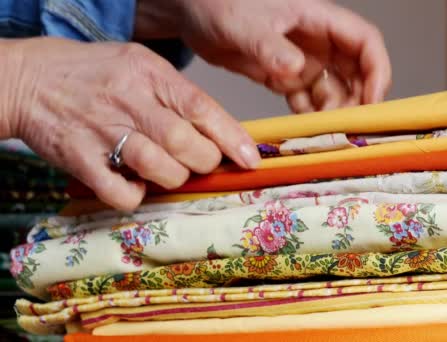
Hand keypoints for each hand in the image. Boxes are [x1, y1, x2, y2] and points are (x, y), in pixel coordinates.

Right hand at [2, 37, 260, 210]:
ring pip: (160, 169)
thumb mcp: (139, 65)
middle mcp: (128, 101)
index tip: (250, 159)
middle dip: (204, 162)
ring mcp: (102, 130)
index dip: (232, 138)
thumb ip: (176, 94)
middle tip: (201, 163)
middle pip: (185, 143)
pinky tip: (134, 183)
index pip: (202, 108)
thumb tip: (219, 133)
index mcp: (149, 73)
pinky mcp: (79, 158)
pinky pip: (122, 193)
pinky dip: (137, 197)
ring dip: (174, 178)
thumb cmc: (93, 74)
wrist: (27, 78)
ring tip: (167, 171)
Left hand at [135, 0, 391, 111]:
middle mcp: (317, 41)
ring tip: (326, 137)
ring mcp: (302, 61)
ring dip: (335, 113)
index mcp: (317, 19)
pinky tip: (305, 134)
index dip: (377, 71)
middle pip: (356, 72)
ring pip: (334, 90)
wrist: (191, 14)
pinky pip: (308, 101)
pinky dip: (310, 118)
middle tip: (350, 130)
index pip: (365, 42)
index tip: (372, 103)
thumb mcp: (243, 24)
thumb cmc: (217, 4)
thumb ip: (269, 46)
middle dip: (359, 100)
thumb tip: (297, 68)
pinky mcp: (284, 78)